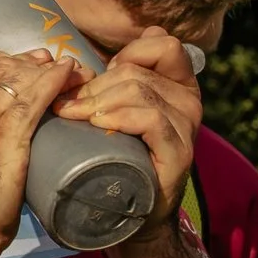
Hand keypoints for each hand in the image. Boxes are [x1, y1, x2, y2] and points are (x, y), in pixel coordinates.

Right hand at [0, 46, 78, 257]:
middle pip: (3, 64)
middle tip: (55, 65)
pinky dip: (56, 82)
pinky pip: (35, 98)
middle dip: (33, 61)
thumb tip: (1, 110)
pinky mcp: (6, 136)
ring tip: (71, 72)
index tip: (28, 63)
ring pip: (21, 78)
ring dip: (50, 70)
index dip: (9, 56)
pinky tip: (69, 76)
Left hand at [51, 28, 201, 230]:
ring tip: (74, 117)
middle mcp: (189, 101)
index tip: (98, 80)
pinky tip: (99, 126)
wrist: (131, 214)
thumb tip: (83, 62)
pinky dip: (120, 118)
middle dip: (94, 87)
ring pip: (139, 91)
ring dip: (98, 102)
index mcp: (179, 84)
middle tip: (68, 107)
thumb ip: (110, 85)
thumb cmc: (118, 157)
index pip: (162, 43)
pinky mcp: (179, 152)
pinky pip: (151, 119)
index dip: (127, 53)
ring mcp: (187, 126)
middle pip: (136, 72)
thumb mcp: (116, 112)